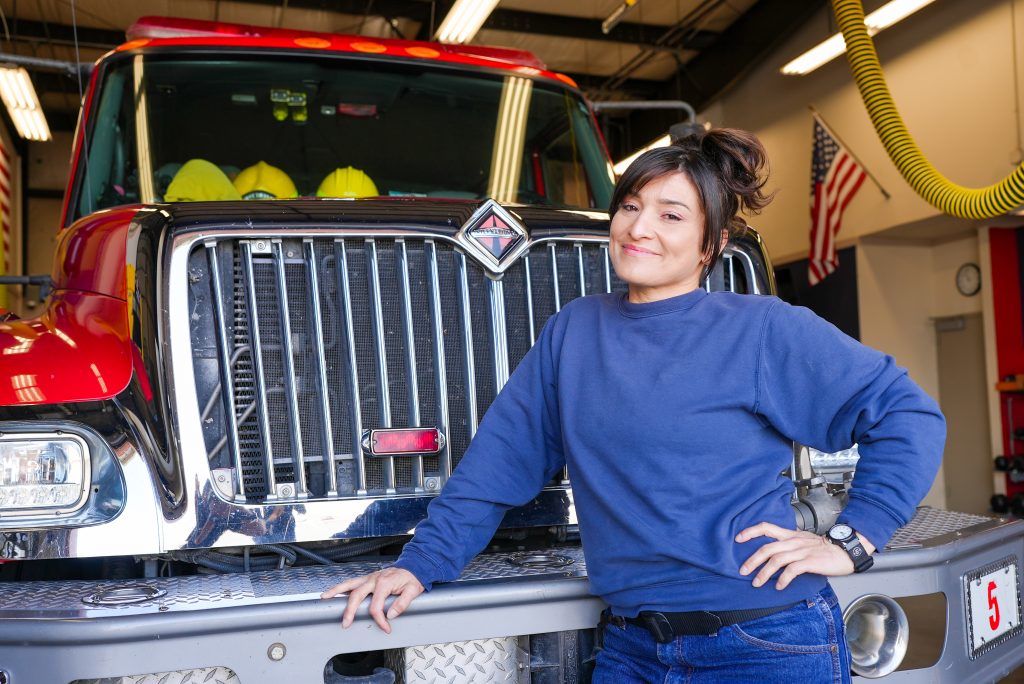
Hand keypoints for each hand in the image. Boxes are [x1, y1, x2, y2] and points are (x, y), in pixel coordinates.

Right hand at [321, 567, 424, 632]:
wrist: (414, 566)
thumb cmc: (412, 578)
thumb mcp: (413, 591)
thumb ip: (402, 603)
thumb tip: (390, 614)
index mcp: (384, 583)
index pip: (376, 606)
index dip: (380, 620)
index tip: (386, 628)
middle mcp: (374, 579)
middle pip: (357, 595)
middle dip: (350, 611)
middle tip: (345, 623)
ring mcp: (369, 577)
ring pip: (349, 584)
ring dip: (336, 591)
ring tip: (325, 598)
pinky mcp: (367, 578)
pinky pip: (351, 582)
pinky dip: (341, 586)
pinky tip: (333, 591)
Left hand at [735, 522, 874, 589]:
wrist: (845, 551)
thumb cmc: (824, 548)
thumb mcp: (803, 540)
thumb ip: (789, 543)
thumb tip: (773, 552)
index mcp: (790, 535)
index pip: (766, 527)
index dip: (751, 532)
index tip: (738, 538)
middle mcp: (793, 541)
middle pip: (767, 548)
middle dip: (752, 560)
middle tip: (742, 570)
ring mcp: (801, 551)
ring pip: (776, 560)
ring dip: (763, 573)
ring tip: (756, 583)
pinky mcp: (809, 561)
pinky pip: (792, 570)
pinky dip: (783, 579)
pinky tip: (778, 586)